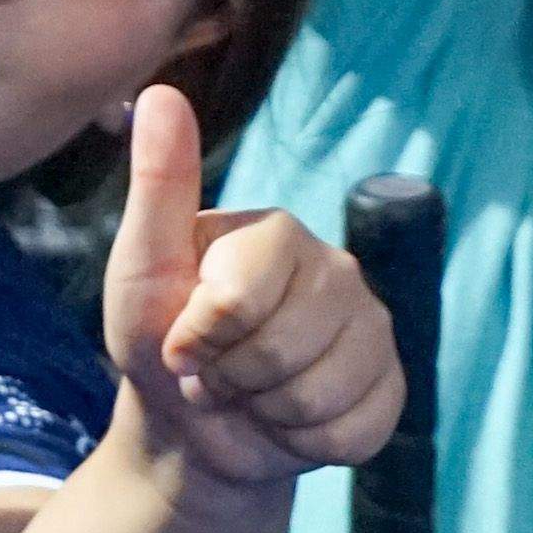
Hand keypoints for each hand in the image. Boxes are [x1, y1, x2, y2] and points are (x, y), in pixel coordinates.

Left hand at [102, 84, 403, 492]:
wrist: (193, 425)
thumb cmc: (159, 335)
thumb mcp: (141, 262)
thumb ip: (160, 182)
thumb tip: (160, 90)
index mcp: (278, 233)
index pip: (239, 299)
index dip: (199, 338)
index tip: (180, 342)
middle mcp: (337, 270)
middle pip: (284, 350)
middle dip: (232, 379)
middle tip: (214, 373)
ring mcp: (372, 329)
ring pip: (321, 394)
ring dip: (266, 413)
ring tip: (248, 393)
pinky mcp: (392, 388)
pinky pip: (355, 431)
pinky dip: (305, 442)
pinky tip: (286, 420)